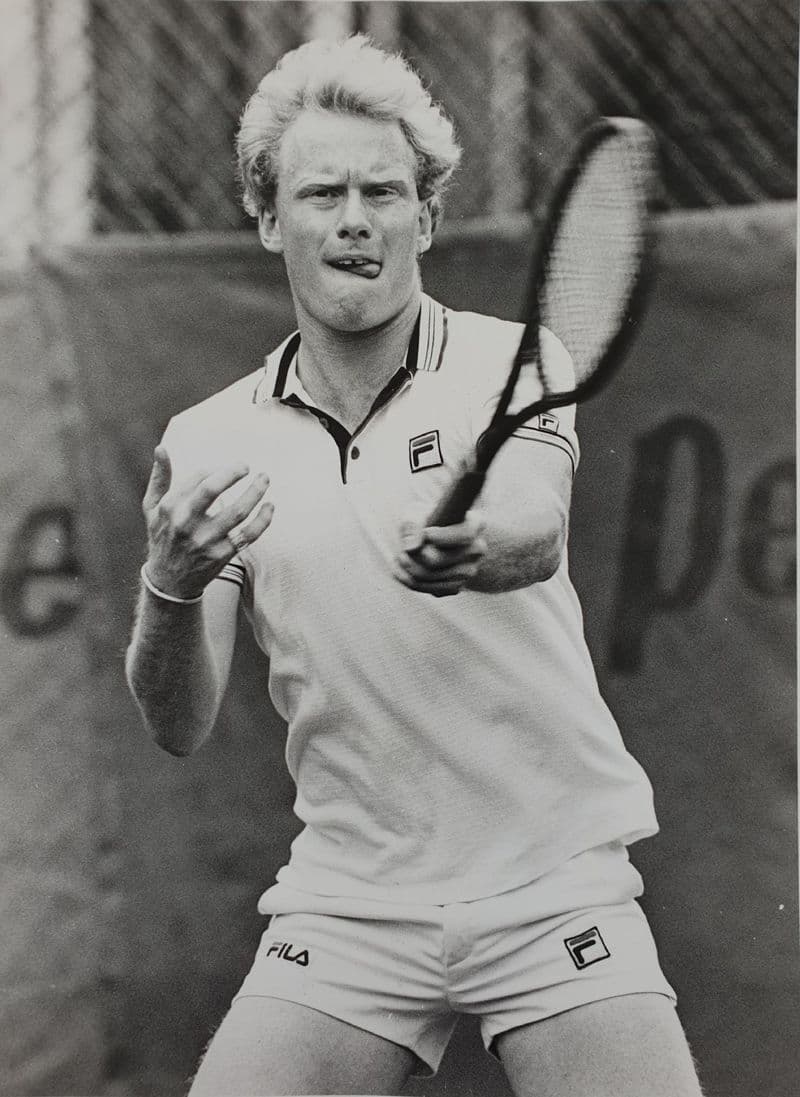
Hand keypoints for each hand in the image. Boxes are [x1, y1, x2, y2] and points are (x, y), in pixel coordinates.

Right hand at [142, 446, 273, 599]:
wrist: (169, 582)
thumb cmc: (162, 537)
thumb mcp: (152, 508)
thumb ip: (159, 478)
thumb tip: (161, 449)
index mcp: (171, 507)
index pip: (199, 477)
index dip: (215, 471)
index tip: (224, 472)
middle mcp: (186, 523)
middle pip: (213, 489)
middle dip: (233, 473)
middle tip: (246, 466)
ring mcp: (206, 540)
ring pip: (238, 511)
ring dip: (255, 492)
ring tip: (264, 479)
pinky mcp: (222, 555)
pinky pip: (249, 534)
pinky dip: (263, 519)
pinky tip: (269, 506)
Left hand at [393, 512, 486, 596]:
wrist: (428, 536)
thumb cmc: (424, 519)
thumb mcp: (416, 513)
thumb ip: (413, 525)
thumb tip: (412, 548)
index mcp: (474, 524)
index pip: (464, 535)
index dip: (443, 537)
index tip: (426, 533)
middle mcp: (476, 549)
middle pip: (441, 560)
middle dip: (415, 557)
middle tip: (401, 551)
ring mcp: (468, 570)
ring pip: (433, 577)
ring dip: (409, 570)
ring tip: (400, 558)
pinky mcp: (456, 586)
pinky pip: (431, 589)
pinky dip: (411, 581)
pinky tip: (404, 570)